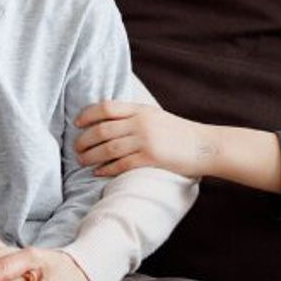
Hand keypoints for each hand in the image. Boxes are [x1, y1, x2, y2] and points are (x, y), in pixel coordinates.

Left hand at [74, 100, 207, 176]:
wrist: (205, 145)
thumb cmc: (178, 133)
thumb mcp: (156, 116)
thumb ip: (134, 116)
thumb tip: (107, 121)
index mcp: (141, 109)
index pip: (106, 107)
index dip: (88, 115)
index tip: (77, 123)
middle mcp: (141, 123)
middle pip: (102, 130)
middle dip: (84, 140)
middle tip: (76, 148)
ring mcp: (146, 141)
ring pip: (108, 148)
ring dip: (91, 156)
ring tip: (82, 161)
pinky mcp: (151, 158)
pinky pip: (121, 164)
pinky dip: (106, 169)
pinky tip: (98, 172)